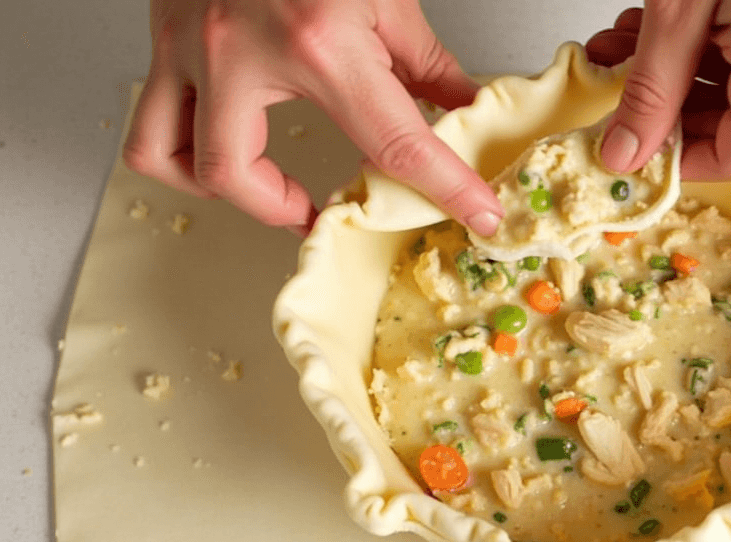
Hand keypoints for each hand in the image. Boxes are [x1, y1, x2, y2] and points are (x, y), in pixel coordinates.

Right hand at [123, 0, 502, 235]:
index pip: (394, 142)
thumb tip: (463, 109)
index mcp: (317, 44)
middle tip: (318, 208)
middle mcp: (239, 51)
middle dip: (280, 208)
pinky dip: (180, 148)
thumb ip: (426, 63)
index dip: (445, 188)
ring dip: (216, 186)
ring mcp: (189, 44)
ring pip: (166, 155)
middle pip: (235, 176)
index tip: (477, 214)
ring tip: (260, 186)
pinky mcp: (163, 35)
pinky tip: (221, 139)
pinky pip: (151, 118)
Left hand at [586, 1, 730, 180]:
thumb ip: (650, 88)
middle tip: (620, 80)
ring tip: (637, 41)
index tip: (632, 145)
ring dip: (694, 76)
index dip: (678, 159)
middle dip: (675, 107)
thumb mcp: (676, 3)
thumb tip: (626, 150)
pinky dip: (730, 50)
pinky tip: (685, 24)